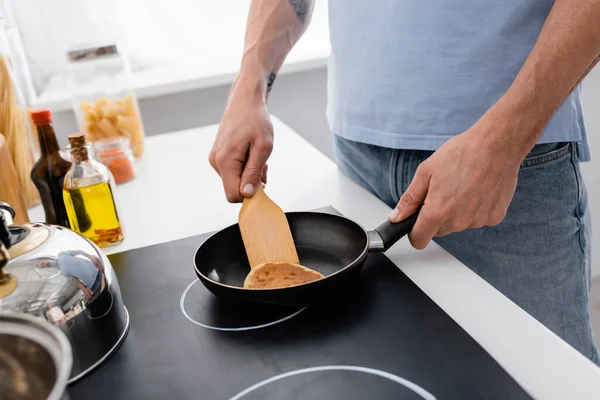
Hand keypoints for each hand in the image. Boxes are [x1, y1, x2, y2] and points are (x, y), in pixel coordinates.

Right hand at [209, 80, 271, 202]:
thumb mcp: (263, 146)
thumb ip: (254, 172)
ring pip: (234, 181)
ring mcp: (215, 159)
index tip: (263, 181)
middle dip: (251, 183)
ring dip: (249, 174)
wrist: (245, 100)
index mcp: (225, 161)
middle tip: (263, 165)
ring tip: (257, 155)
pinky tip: (250, 153)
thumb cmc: (256, 119)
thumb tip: (247, 194)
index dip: (250, 195)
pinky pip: (232, 172)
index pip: (233, 195)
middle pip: (234, 189)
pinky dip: (244, 168)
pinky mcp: (218, 156)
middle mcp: (215, 162)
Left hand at [388, 112, 528, 249]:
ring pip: (459, 224)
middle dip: (437, 215)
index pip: (419, 240)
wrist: (498, 144)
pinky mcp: (494, 217)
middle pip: (439, 230)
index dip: (414, 232)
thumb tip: (395, 217)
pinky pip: (478, 218)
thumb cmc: (462, 153)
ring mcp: (478, 221)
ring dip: (457, 211)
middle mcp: (458, 222)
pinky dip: (476, 208)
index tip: (416, 223)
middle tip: (443, 190)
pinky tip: (478, 188)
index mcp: (437, 212)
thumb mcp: (426, 172)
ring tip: (463, 185)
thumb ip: (410, 199)